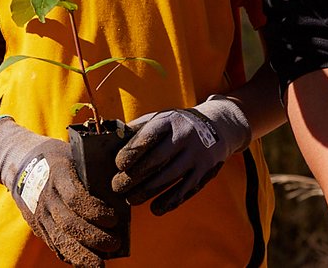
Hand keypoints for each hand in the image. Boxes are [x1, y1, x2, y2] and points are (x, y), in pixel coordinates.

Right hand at [0, 116, 120, 267]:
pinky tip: (86, 263)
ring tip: (101, 265)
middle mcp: (47, 197)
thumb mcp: (75, 154)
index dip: (95, 211)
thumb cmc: (59, 158)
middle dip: (94, 237)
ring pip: (60, 239)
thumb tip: (123, 188)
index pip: (76, 198)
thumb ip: (94, 170)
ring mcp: (40, 214)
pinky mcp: (38, 226)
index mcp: (59, 174)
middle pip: (69, 223)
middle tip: (115, 242)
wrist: (22, 164)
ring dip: (82, 255)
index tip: (113, 218)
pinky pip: (54, 244)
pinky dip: (70, 256)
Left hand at [111, 95, 250, 214]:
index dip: (130, 153)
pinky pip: (186, 190)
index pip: (147, 137)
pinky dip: (169, 201)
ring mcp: (197, 154)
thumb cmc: (177, 125)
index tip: (118, 165)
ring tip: (130, 200)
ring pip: (169, 178)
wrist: (219, 125)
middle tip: (117, 187)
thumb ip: (138, 129)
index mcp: (169, 121)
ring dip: (146, 192)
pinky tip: (155, 209)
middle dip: (132, 177)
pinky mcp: (205, 171)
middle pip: (155, 160)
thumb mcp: (161, 118)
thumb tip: (109, 142)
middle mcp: (185, 136)